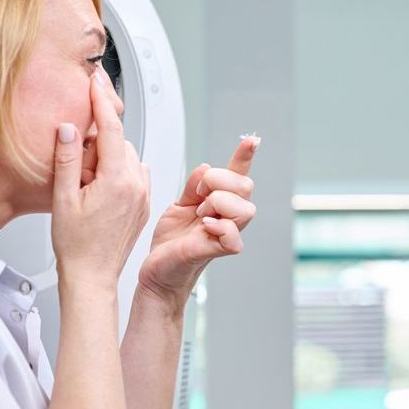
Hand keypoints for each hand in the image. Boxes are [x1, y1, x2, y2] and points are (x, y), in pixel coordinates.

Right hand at [51, 69, 150, 291]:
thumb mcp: (62, 197)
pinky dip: (118, 170)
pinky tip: (98, 188)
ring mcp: (143, 196)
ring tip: (85, 181)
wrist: (92, 278)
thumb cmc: (77, 246)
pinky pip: (134, 174)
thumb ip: (68, 158)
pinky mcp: (143, 205)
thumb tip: (71, 127)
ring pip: (128, 157)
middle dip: (99, 139)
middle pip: (120, 141)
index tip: (96, 79)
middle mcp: (137, 185)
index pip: (112, 128)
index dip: (102, 99)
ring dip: (109, 156)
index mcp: (118, 180)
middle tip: (76, 159)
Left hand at [136, 135, 258, 303]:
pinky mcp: (217, 251)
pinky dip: (220, 226)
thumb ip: (193, 186)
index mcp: (219, 202)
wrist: (157, 268)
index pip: (238, 176)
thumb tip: (205, 168)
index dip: (245, 157)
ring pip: (245, 209)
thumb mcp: (178, 204)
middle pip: (245, 187)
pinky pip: (234, 237)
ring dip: (218, 204)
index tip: (251, 140)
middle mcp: (227, 217)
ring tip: (200, 214)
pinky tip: (205, 225)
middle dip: (219, 181)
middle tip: (198, 195)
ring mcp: (225, 234)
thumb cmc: (171, 242)